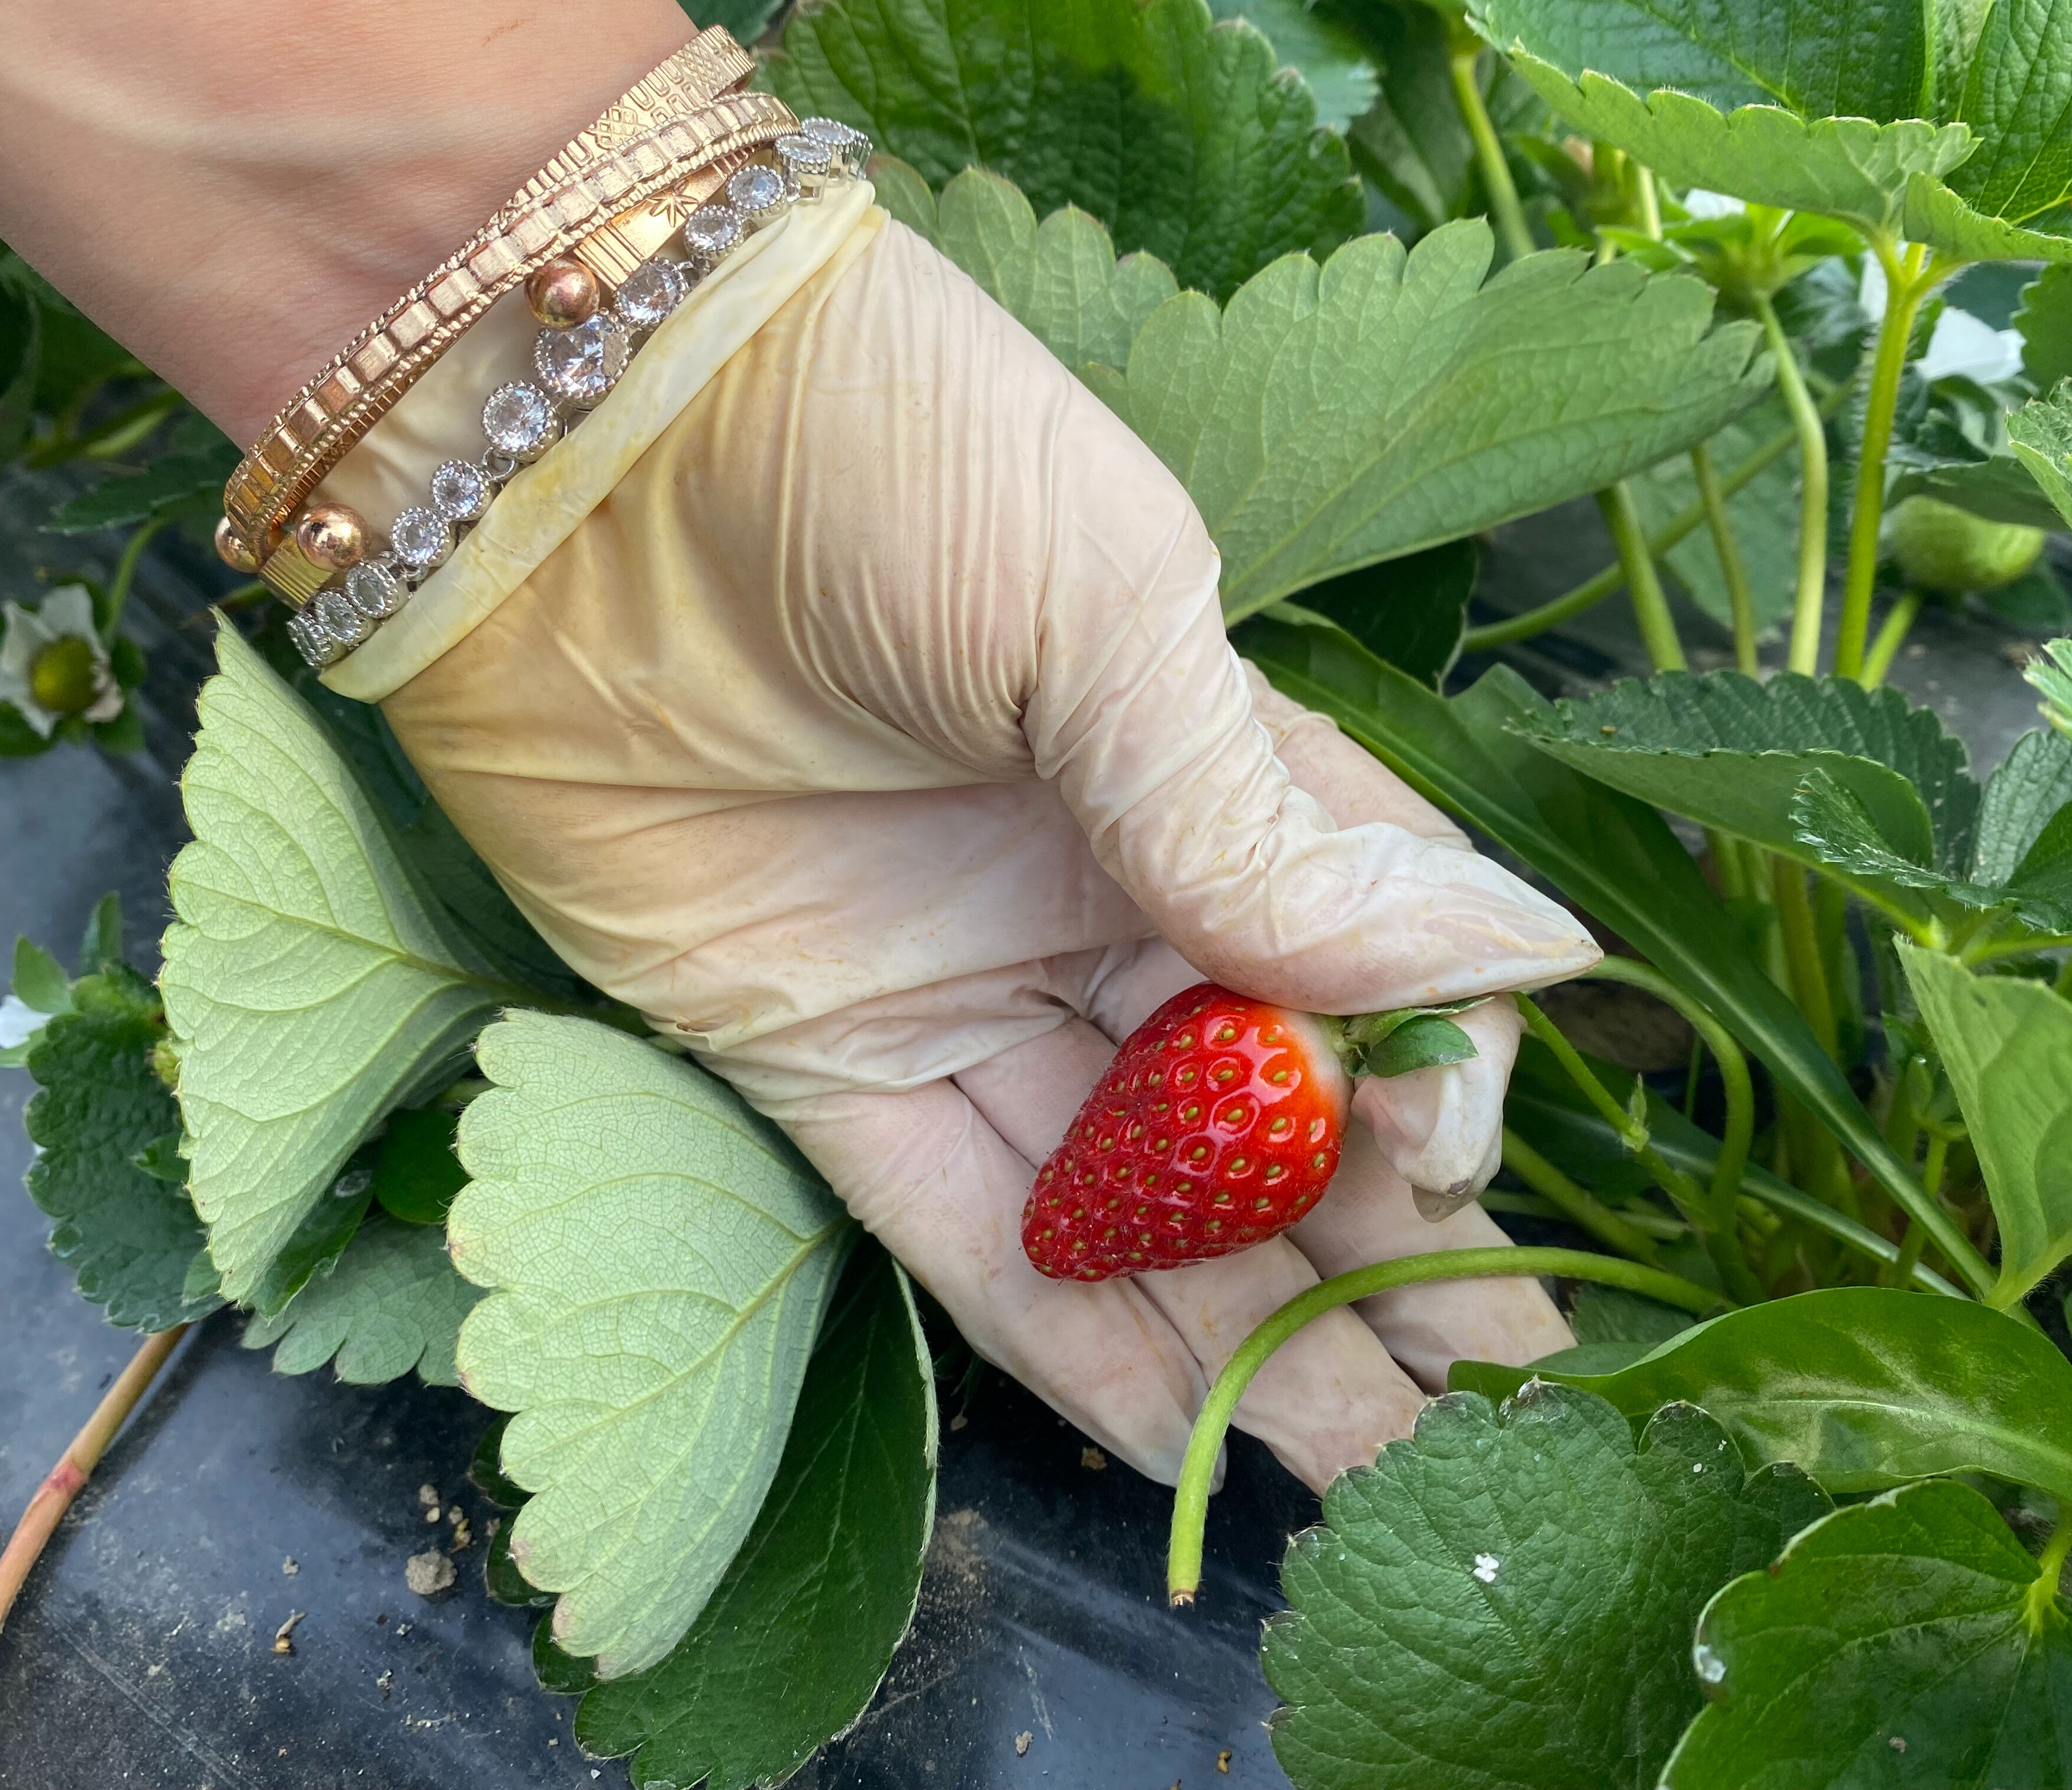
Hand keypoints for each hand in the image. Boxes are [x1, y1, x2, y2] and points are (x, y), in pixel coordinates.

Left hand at [359, 196, 1598, 1488]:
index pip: (1367, 966)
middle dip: (1372, 1260)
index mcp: (1204, 770)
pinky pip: (955, 1224)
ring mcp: (956, 985)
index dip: (1423, 1085)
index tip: (1447, 1171)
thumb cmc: (872, 453)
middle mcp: (1097, 893)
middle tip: (1478, 1406)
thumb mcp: (1107, 606)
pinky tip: (1179, 1439)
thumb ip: (1271, 826)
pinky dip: (1067, 1335)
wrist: (555, 434)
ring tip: (1371, 1473)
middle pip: (1262, 1115)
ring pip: (1130, 1203)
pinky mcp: (807, 1056)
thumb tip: (1517, 961)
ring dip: (1244, 1339)